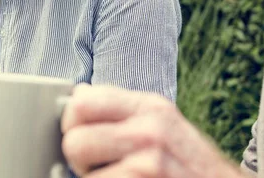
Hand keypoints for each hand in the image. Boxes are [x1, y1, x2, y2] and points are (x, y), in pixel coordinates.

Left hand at [61, 84, 243, 177]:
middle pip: (74, 136)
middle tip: (95, 167)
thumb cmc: (190, 166)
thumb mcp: (164, 126)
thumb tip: (79, 94)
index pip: (83, 100)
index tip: (80, 135)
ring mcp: (149, 162)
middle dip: (77, 157)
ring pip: (80, 169)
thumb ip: (124, 111)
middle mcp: (150, 129)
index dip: (72, 122)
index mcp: (151, 107)